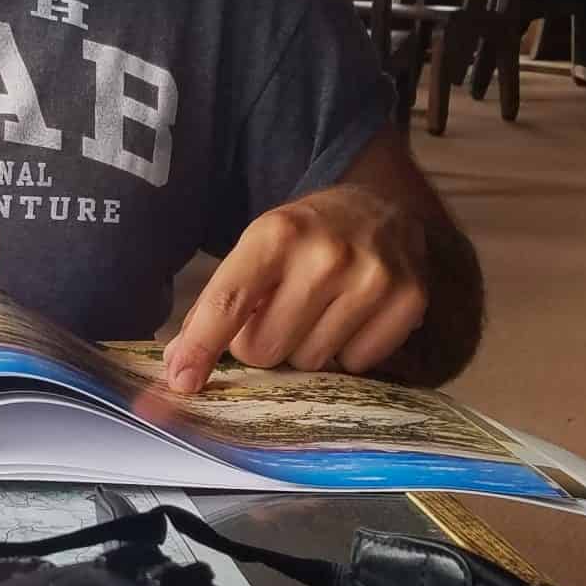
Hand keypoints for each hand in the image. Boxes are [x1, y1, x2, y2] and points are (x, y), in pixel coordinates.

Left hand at [160, 185, 430, 392]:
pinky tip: (353, 316)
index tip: (181, 381)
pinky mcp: (409, 300)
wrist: (380, 204)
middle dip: (263, 343)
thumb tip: (177, 368)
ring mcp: (372, 278)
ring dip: (306, 347)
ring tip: (320, 310)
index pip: (229, 303)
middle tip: (281, 313)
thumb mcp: (255, 250)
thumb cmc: (305, 237)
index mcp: (275, 234)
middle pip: (265, 349)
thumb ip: (213, 308)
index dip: (201, 347)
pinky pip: (357, 364)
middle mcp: (325, 255)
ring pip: (310, 362)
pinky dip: (348, 350)